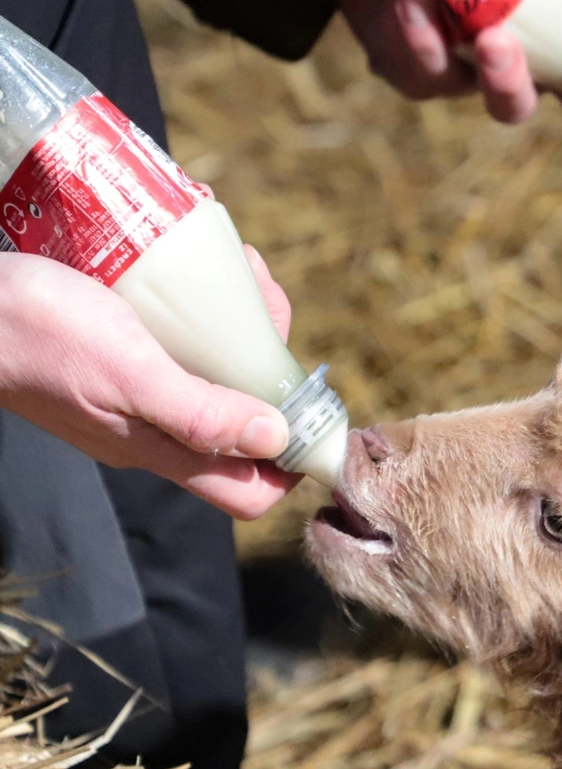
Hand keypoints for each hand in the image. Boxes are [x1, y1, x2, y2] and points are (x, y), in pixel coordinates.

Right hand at [0, 248, 301, 520]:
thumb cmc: (39, 335)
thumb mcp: (130, 374)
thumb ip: (200, 413)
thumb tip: (277, 439)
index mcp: (162, 449)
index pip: (250, 492)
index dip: (293, 466)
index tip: (316, 411)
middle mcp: (157, 431)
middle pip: (245, 425)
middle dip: (274, 377)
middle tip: (270, 317)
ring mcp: (139, 396)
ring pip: (219, 377)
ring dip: (245, 333)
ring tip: (244, 280)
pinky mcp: (123, 358)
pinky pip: (185, 347)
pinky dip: (207, 316)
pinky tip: (208, 276)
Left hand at [340, 0, 561, 181]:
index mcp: (556, 54)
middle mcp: (507, 70)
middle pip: (515, 107)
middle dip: (510, 86)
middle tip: (499, 45)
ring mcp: (455, 72)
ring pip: (457, 87)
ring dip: (454, 53)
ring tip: (445, 10)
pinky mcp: (408, 66)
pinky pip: (415, 67)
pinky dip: (414, 33)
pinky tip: (410, 0)